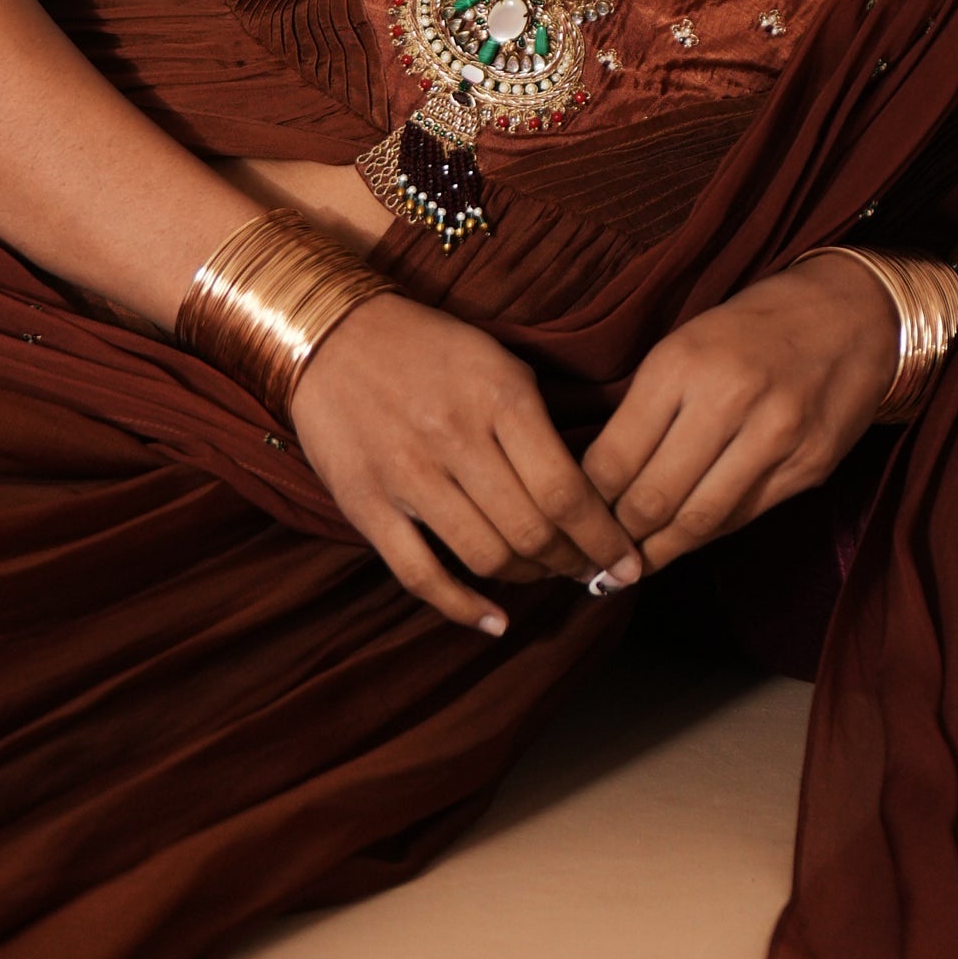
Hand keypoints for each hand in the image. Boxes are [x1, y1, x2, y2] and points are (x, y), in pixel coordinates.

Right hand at [290, 293, 642, 635]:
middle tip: (589, 569)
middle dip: (573, 562)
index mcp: (499, 398)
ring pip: (486, 556)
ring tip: (544, 574)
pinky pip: (420, 575)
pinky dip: (463, 608)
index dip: (604, 538)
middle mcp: (455, 439)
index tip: (626, 560)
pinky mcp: (366, 505)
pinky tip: (496, 622)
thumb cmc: (428, 349)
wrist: (331, 336)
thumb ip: (540, 422)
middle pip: (532, 531)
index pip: (566, 490)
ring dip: (528, 578)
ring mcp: (407, 476)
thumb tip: (592, 489)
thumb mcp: (499, 361)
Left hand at [578, 255, 900, 573]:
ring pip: (698, 520)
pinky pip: (742, 517)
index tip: (573, 520)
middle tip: (597, 555)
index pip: (615, 459)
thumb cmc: (753, 329)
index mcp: (681, 364)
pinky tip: (685, 539)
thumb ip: (645, 409)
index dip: (586, 503)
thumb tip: (598, 483)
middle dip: (618, 537)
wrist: (852, 315)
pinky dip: (707, 534)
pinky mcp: (809, 466)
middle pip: (652, 498)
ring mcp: (776, 437)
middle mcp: (729, 400)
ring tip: (634, 563)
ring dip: (659, 551)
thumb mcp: (685, 344)